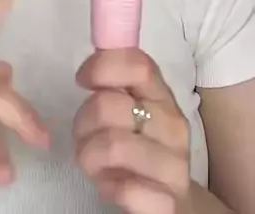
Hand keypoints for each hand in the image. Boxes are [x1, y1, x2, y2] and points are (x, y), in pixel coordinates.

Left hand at [73, 48, 190, 213]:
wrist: (173, 201)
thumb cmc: (141, 147)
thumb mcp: (132, 109)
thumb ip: (116, 83)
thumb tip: (93, 58)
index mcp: (162, 96)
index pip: (137, 65)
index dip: (101, 67)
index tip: (82, 80)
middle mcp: (173, 126)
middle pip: (108, 105)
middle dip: (83, 122)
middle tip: (85, 135)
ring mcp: (174, 165)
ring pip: (110, 146)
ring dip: (89, 156)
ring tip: (95, 162)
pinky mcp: (168, 202)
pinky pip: (124, 189)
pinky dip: (108, 186)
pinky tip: (112, 185)